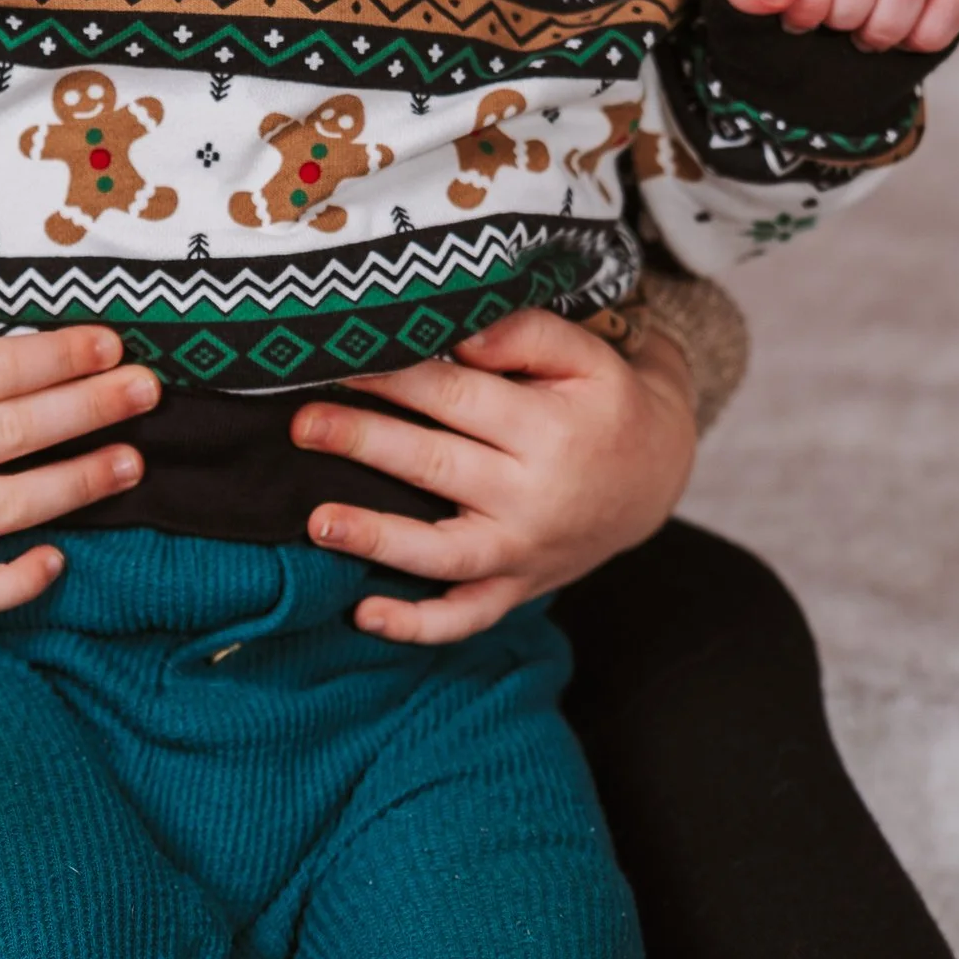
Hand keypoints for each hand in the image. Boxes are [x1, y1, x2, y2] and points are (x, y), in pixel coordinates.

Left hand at [290, 310, 698, 645]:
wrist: (655, 475)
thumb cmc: (605, 403)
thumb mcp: (586, 355)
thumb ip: (527, 333)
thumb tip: (461, 333)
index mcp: (548, 430)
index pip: (455, 398)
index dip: (393, 377)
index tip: (339, 358)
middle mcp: (534, 497)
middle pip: (435, 466)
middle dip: (363, 442)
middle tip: (303, 424)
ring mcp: (524, 552)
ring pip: (443, 552)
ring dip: (377, 539)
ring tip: (317, 522)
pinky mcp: (518, 588)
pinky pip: (467, 616)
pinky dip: (418, 625)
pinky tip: (364, 614)